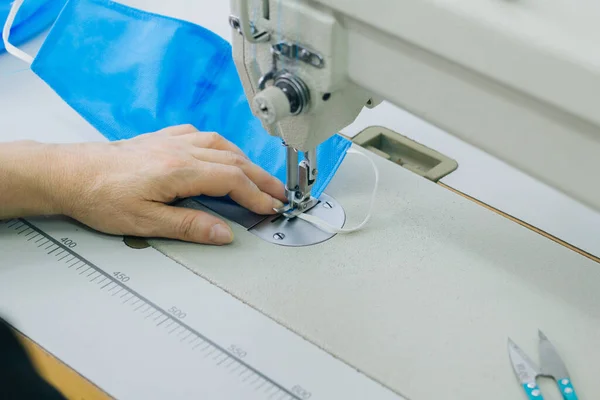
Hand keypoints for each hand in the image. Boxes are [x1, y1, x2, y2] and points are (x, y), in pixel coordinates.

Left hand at [2, 125, 285, 244]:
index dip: (256, 195)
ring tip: (260, 176)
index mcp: (179, 170)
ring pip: (221, 145)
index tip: (272, 208)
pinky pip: (201, 136)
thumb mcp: (146, 222)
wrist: (70, 173)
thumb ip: (190, 226)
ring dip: (246, 161)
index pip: (232, 180)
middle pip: (234, 160)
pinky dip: (221, 146)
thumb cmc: (101, 198)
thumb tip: (225, 233)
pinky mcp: (161, 138)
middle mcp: (180, 149)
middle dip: (261, 178)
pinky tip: (222, 152)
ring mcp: (172, 141)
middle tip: (280, 194)